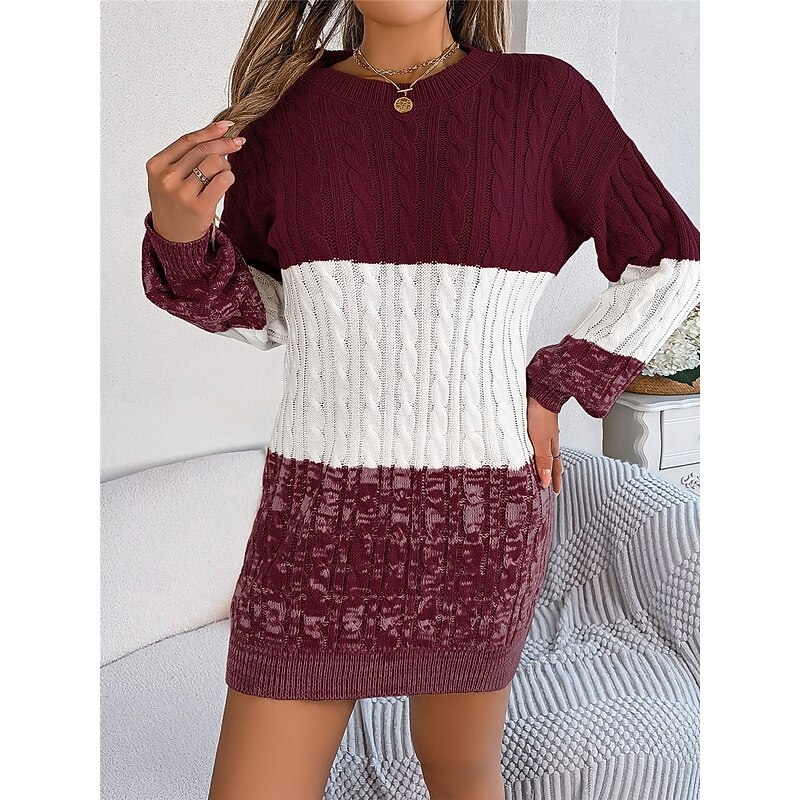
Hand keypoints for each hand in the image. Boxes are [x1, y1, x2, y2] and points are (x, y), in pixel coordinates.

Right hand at [144, 120, 247, 242]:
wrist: (173, 237)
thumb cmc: (174, 204)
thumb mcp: (168, 177)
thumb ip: (186, 156)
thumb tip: (218, 132)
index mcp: (156, 165)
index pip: (187, 140)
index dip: (209, 130)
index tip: (227, 126)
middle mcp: (167, 178)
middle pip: (203, 149)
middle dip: (224, 144)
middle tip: (237, 143)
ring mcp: (182, 192)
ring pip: (215, 162)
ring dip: (225, 165)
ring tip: (223, 174)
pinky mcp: (199, 206)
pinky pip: (223, 180)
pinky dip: (229, 177)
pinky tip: (226, 182)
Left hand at [526, 396, 562, 493]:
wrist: (539, 393)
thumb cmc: (540, 415)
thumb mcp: (541, 443)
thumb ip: (543, 462)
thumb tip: (546, 481)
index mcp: (552, 447)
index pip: (555, 468)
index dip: (554, 480)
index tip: (554, 491)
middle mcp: (549, 440)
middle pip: (552, 460)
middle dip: (551, 473)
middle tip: (549, 483)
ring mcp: (543, 432)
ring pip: (545, 450)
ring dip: (543, 461)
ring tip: (541, 469)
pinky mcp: (535, 424)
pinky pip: (537, 441)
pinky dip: (536, 449)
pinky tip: (530, 448)